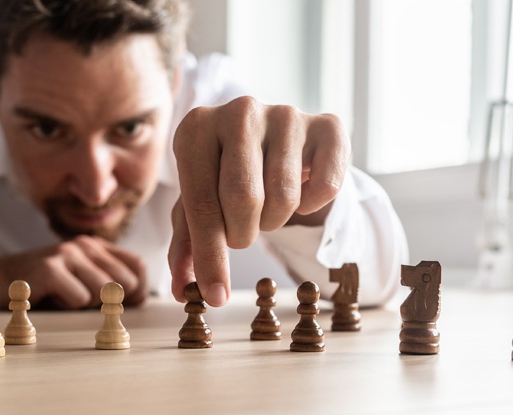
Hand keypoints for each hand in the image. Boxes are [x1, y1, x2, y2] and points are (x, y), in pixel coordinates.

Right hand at [0, 235, 146, 308]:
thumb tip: (140, 300)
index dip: (137, 290)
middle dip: (113, 302)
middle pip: (126, 281)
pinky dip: (67, 306)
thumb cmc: (41, 285)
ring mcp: (66, 254)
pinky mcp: (50, 268)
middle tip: (85, 302)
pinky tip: (50, 296)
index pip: (137, 265)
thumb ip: (108, 283)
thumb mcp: (78, 278)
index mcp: (94, 245)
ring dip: (86, 305)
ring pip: (105, 292)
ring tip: (63, 296)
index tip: (122, 304)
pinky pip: (80, 299)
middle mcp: (84, 244)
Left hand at [168, 96, 348, 306]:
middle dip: (243, 234)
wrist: (272, 144)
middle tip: (242, 232)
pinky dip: (313, 205)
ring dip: (275, 221)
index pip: (201, 203)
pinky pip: (326, 185)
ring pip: (285, 197)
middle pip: (244, 199)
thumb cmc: (225, 178)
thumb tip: (185, 292)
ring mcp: (285, 114)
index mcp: (195, 128)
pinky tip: (300, 193)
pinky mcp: (327, 125)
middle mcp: (238, 112)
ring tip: (266, 207)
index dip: (210, 257)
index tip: (215, 296)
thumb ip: (187, 248)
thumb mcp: (197, 206)